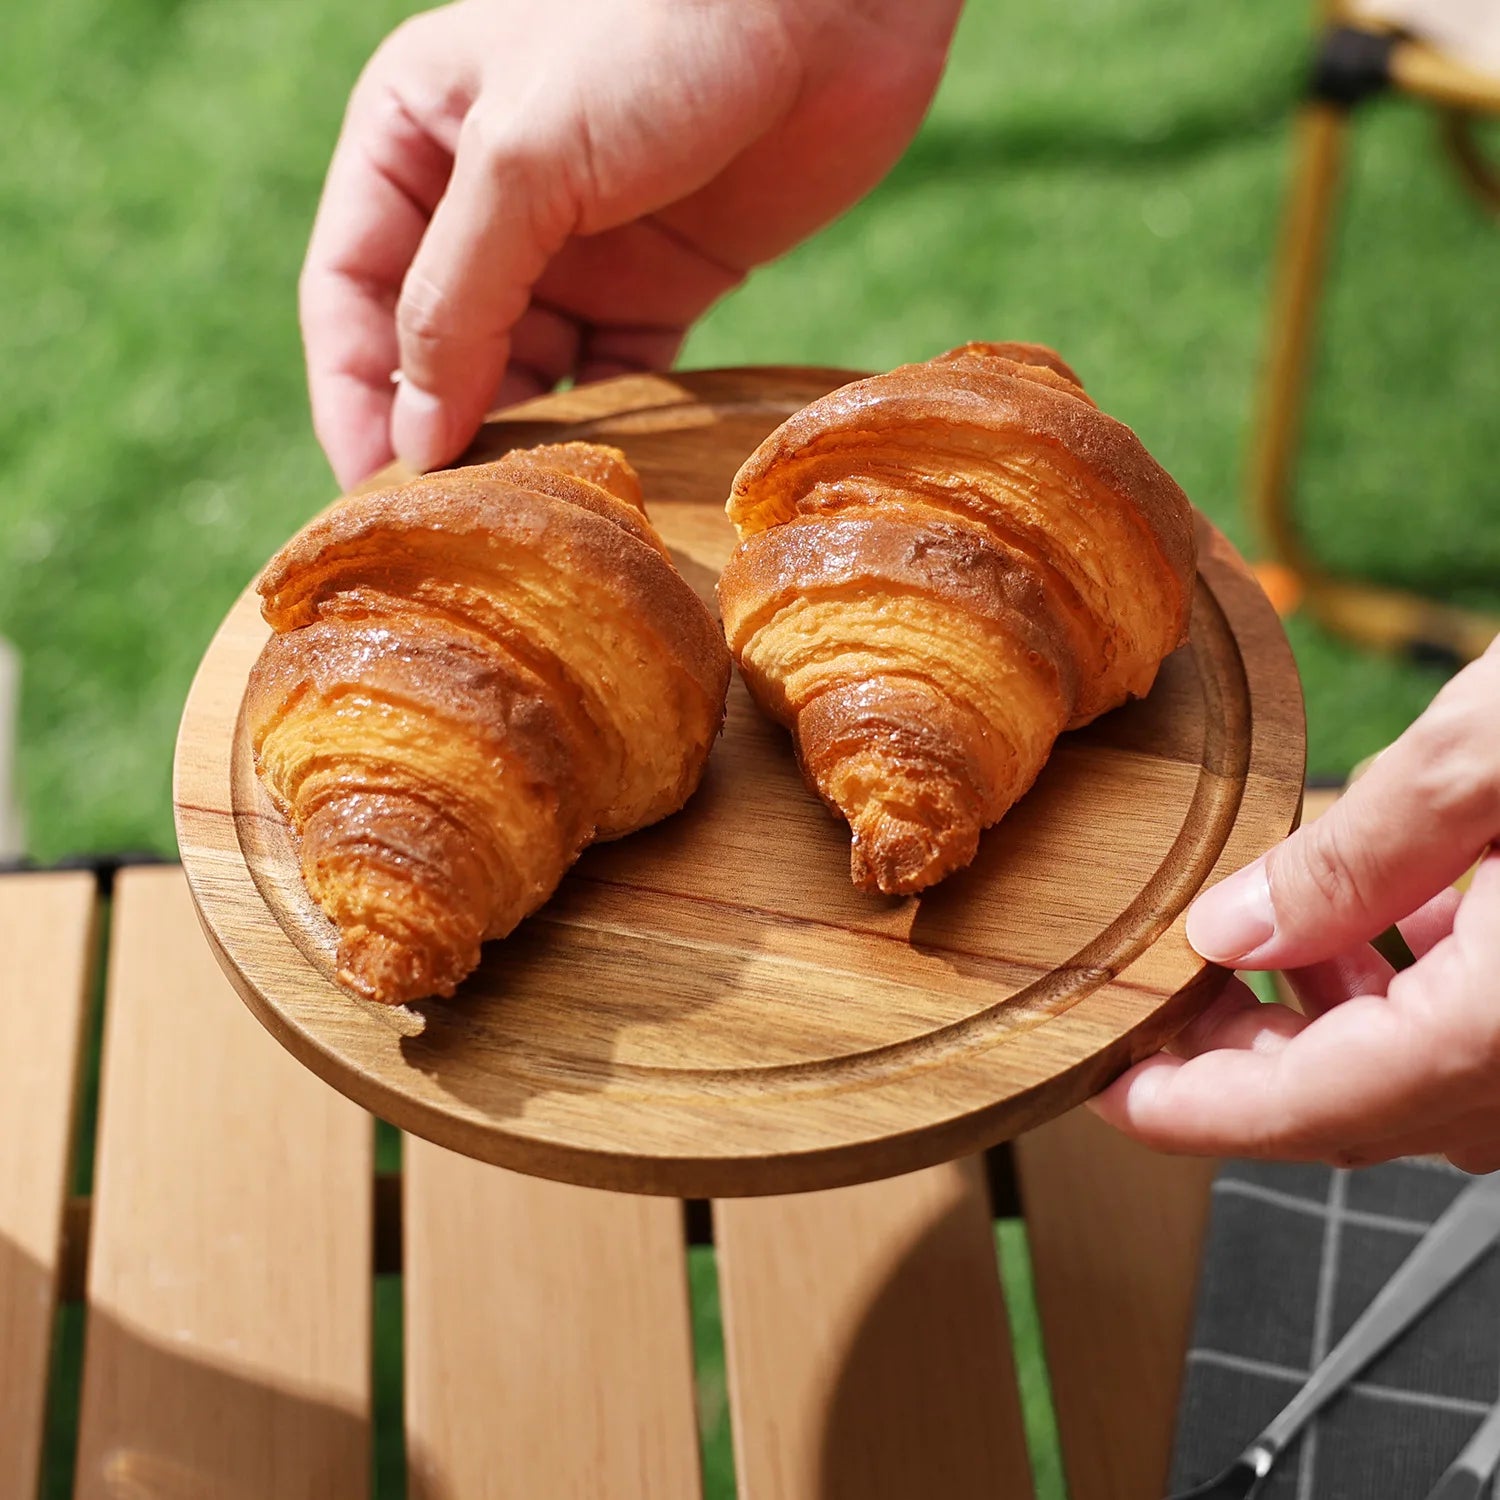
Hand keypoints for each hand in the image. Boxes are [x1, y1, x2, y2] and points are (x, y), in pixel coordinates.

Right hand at [300, 0, 961, 488]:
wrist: (832, 4)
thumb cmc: (661, 31)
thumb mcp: (523, 160)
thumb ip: (455, 300)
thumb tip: (412, 438)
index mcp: (414, 137)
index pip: (351, 289)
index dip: (354, 395)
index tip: (372, 492)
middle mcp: (485, 197)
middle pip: (431, 342)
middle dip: (435, 430)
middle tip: (444, 526)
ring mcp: (577, 245)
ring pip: (521, 369)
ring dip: (516, 436)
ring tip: (517, 510)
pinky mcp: (662, 282)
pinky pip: (613, 373)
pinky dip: (602, 421)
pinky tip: (594, 471)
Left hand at [1093, 637, 1499, 1171]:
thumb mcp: (1489, 758)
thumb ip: (1351, 863)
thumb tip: (1229, 932)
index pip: (1314, 1109)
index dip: (1192, 1112)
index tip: (1106, 1092)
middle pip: (1359, 1106)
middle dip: (1240, 1062)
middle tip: (1153, 997)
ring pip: (1421, 1077)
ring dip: (1320, 1024)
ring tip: (1246, 942)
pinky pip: (1484, 1036)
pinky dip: (1406, 992)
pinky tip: (1370, 918)